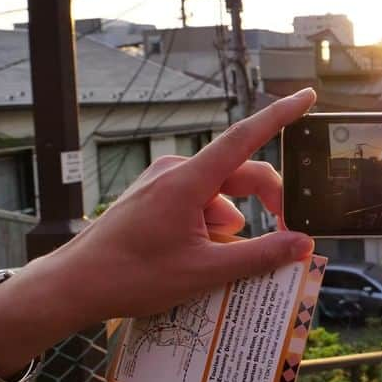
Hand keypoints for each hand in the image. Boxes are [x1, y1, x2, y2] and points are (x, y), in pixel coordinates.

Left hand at [27, 89, 316, 328]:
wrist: (73, 286)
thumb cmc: (131, 277)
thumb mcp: (205, 272)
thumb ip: (260, 255)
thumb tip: (302, 244)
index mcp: (189, 181)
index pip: (246, 137)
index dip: (281, 115)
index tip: (307, 95)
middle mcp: (176, 171)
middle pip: (242, 173)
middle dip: (269, 202)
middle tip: (288, 236)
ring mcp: (163, 181)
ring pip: (221, 193)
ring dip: (234, 223)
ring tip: (220, 260)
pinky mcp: (155, 194)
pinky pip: (199, 200)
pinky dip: (211, 224)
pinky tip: (199, 254)